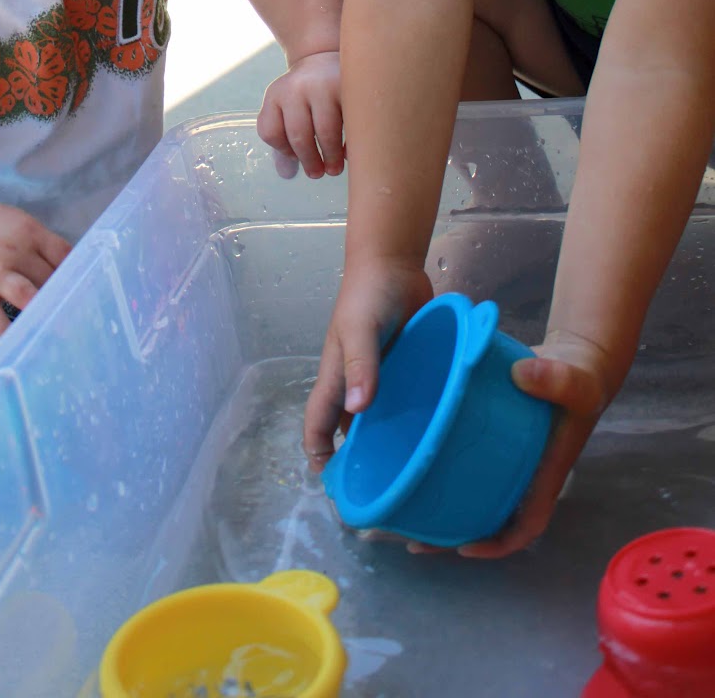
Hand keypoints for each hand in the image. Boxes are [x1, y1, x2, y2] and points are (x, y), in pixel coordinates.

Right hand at [0, 200, 71, 337]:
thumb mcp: (18, 224)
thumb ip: (43, 245)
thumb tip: (74, 271)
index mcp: (29, 231)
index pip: (63, 254)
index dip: (80, 273)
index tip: (92, 292)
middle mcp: (13, 250)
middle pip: (47, 277)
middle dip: (64, 298)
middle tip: (82, 320)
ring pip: (24, 293)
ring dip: (42, 311)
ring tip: (60, 330)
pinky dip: (5, 330)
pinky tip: (19, 342)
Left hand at [257, 51, 343, 179]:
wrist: (330, 54)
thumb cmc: (308, 92)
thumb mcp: (289, 107)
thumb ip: (284, 138)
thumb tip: (286, 174)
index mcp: (276, 94)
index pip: (270, 130)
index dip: (283, 150)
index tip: (296, 159)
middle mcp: (296, 87)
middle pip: (298, 134)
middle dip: (309, 160)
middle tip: (317, 174)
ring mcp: (322, 85)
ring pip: (325, 131)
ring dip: (331, 156)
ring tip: (334, 169)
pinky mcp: (348, 87)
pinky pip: (349, 123)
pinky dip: (351, 142)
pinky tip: (350, 151)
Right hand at [304, 256, 432, 469]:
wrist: (394, 263)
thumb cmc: (368, 295)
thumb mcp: (360, 328)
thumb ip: (359, 364)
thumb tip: (358, 410)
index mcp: (337, 377)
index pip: (318, 424)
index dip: (319, 455)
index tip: (337, 486)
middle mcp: (357, 383)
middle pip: (349, 429)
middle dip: (357, 459)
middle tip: (384, 490)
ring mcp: (382, 377)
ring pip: (380, 420)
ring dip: (389, 441)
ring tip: (413, 471)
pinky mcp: (407, 369)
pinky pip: (406, 402)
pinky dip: (414, 419)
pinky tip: (435, 434)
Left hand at [417, 328, 612, 558]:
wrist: (573, 362)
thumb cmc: (580, 381)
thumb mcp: (576, 382)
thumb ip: (556, 379)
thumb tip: (520, 374)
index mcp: (543, 476)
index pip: (525, 525)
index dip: (498, 544)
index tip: (463, 548)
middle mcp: (522, 475)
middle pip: (488, 518)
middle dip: (454, 534)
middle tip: (412, 540)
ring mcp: (505, 459)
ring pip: (471, 493)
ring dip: (440, 506)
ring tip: (399, 513)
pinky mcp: (490, 438)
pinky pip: (464, 461)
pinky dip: (439, 465)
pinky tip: (409, 459)